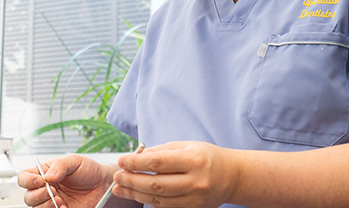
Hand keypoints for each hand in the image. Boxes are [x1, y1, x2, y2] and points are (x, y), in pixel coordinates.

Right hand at [18, 154, 113, 207]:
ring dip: (46, 205)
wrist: (103, 185)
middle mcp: (46, 189)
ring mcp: (51, 202)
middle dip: (38, 195)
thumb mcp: (75, 161)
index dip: (28, 180)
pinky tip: (65, 206)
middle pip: (28, 197)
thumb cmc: (88, 170)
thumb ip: (60, 165)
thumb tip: (48, 176)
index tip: (40, 181)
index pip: (25, 178)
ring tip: (60, 200)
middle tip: (52, 191)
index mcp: (44, 174)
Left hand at [112, 141, 238, 207]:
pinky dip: (149, 201)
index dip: (136, 163)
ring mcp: (194, 198)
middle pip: (156, 184)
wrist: (231, 176)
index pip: (158, 163)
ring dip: (136, 194)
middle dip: (132, 181)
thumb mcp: (187, 146)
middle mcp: (195, 181)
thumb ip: (162, 151)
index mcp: (194, 160)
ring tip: (120, 188)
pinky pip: (166, 207)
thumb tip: (137, 156)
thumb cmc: (207, 156)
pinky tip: (137, 195)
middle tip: (116, 177)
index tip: (121, 161)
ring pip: (158, 199)